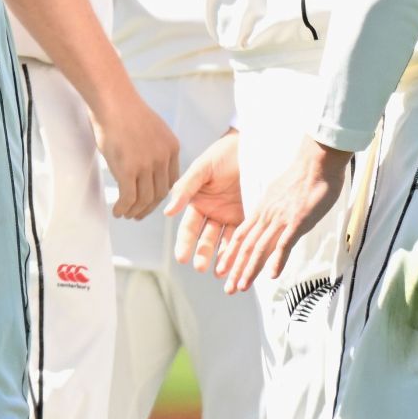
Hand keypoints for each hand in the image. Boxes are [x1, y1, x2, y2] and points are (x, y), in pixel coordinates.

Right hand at [92, 88, 180, 218]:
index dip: (161, 195)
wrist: (112, 100)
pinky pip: (128, 197)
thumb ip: (155, 147)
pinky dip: (123, 208)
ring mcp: (146, 165)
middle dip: (149, 208)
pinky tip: (117, 211)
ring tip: (125, 213)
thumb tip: (146, 163)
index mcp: (172, 147)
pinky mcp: (128, 169)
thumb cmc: (126, 110)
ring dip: (135, 210)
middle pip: (160, 193)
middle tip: (138, 213)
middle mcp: (163, 158)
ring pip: (144, 199)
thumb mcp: (152, 128)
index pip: (172, 181)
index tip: (151, 201)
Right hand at [166, 129, 244, 273]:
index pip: (188, 228)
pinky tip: (237, 262)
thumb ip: (185, 189)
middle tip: (200, 267)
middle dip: (202, 254)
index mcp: (197, 202)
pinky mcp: (247, 216)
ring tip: (220, 272)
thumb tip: (167, 212)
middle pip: (205, 238)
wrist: (250, 145)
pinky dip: (239, 250)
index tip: (181, 257)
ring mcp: (229, 216)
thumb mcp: (201, 169)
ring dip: (221, 257)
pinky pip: (242, 236)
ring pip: (223, 242)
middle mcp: (212, 212)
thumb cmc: (222, 154)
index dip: (185, 243)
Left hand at [214, 139, 349, 294]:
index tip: (223, 270)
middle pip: (247, 245)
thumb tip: (272, 218)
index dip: (231, 254)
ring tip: (242, 286)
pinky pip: (284, 242)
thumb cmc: (304, 174)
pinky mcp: (297, 220)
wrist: (317, 159)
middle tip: (228, 289)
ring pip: (260, 247)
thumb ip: (274, 207)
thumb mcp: (280, 191)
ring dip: (250, 269)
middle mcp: (267, 214)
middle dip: (236, 269)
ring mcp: (281, 218)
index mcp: (262, 208)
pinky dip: (277, 260)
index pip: (242, 235)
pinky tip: (273, 275)